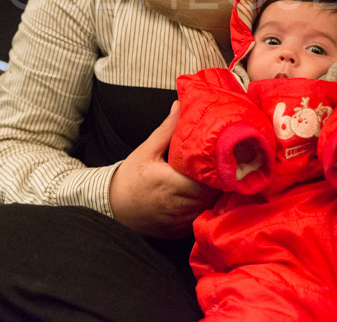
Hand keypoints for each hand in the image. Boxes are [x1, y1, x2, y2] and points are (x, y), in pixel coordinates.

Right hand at [109, 100, 219, 238]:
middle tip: (224, 164)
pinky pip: (200, 218)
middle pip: (213, 194)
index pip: (207, 180)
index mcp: (171, 184)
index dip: (218, 169)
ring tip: (217, 178)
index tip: (223, 157)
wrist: (112, 208)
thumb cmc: (129, 178)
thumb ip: (167, 130)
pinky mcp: (180, 231)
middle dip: (219, 180)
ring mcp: (180, 222)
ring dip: (214, 194)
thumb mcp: (146, 150)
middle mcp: (178, 206)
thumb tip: (180, 105)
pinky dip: (205, 207)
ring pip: (209, 207)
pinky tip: (204, 195)